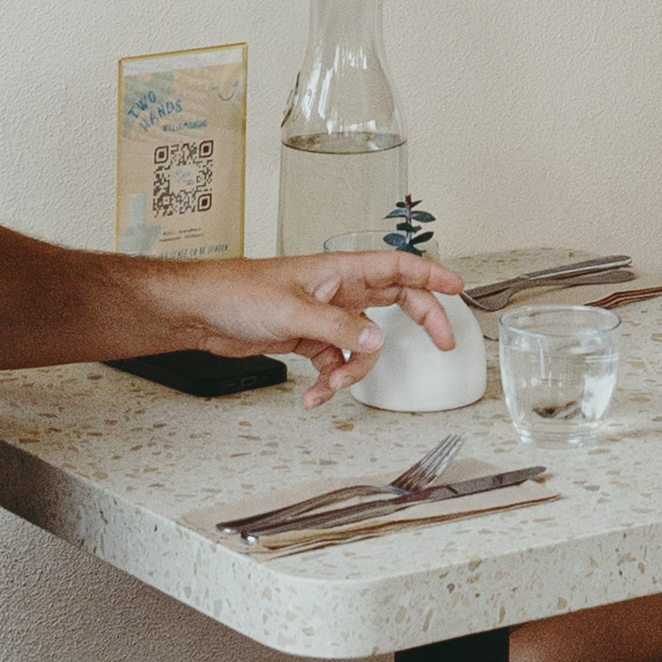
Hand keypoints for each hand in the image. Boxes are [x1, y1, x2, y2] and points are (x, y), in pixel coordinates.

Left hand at [190, 250, 470, 402]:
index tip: (458, 286)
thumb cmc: (238, 293)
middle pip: (393, 301)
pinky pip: (335, 362)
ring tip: (332, 385)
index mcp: (338, 270)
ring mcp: (323, 315)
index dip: (431, 272)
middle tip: (444, 343)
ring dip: (355, 370)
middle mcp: (337, 290)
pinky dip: (330, 381)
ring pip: (363, 343)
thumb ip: (338, 329)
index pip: (397, 265)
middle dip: (420, 321)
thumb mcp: (293, 311)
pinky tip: (314, 396)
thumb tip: (377, 342)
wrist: (202, 311)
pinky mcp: (307, 337)